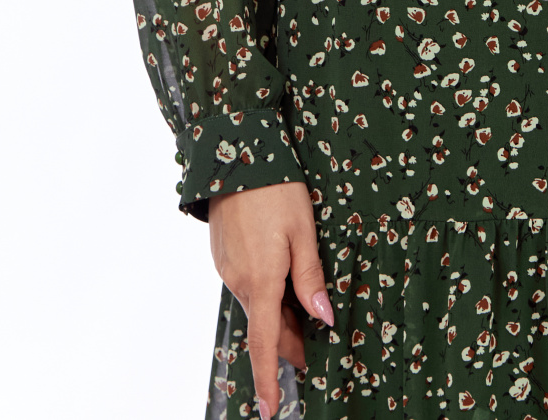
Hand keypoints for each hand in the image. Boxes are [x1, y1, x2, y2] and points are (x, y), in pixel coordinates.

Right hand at [208, 182, 333, 418]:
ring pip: (257, 305)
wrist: (236, 153)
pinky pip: (247, 285)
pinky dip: (266, 293)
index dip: (269, 379)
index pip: (265, 344)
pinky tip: (282, 276)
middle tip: (316, 344)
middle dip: (288, 341)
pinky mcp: (224, 256)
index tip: (269, 410)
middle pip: (265, 326)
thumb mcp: (303, 231)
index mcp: (261, 281)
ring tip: (304, 306)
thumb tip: (323, 318)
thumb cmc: (276, 189)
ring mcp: (228, 268)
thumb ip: (311, 277)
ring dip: (278, 314)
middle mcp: (239, 281)